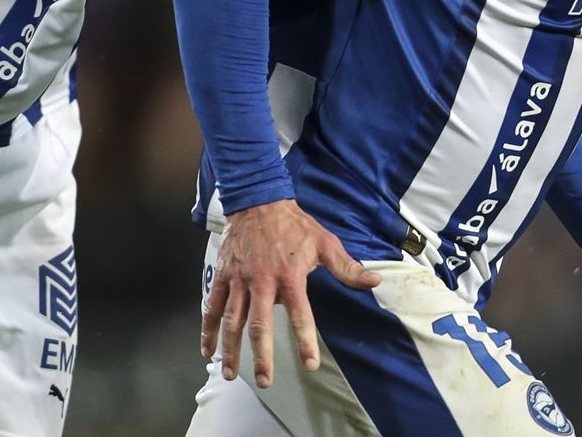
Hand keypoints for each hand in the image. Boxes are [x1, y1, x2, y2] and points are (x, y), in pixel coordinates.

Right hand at [203, 200, 380, 388]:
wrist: (258, 200)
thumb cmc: (294, 224)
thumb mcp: (325, 242)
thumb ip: (347, 267)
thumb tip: (374, 283)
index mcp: (289, 276)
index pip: (300, 314)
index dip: (305, 340)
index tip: (309, 364)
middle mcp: (262, 282)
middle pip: (260, 325)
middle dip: (262, 355)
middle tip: (266, 380)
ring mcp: (239, 280)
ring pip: (232, 320)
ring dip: (231, 349)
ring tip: (232, 374)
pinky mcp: (222, 276)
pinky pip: (212, 306)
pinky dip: (208, 329)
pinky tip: (207, 350)